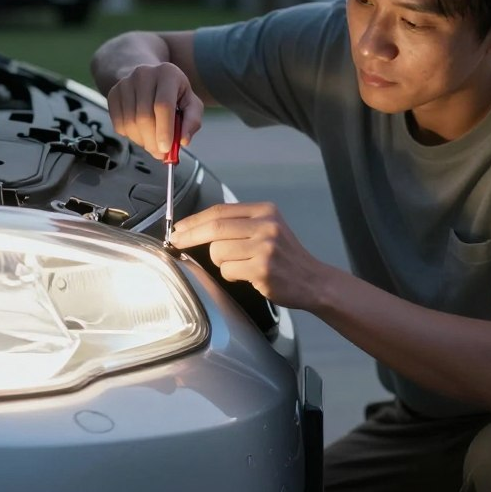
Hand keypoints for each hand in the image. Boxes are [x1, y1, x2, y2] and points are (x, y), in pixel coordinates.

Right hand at [106, 62, 203, 159]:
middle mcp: (144, 75)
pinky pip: (118, 124)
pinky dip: (130, 136)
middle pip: (144, 117)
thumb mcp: (191, 102)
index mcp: (167, 74)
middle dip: (152, 141)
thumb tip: (183, 140)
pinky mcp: (113, 93)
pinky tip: (140, 133)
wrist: (149, 77)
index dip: (164, 130)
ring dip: (141, 141)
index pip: (163, 105)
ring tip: (152, 142)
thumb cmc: (173, 92)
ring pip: (130, 123)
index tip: (165, 149)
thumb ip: (192, 121)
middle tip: (160, 153)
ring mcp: (125, 83)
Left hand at [169, 202, 328, 310]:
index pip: (219, 211)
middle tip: (176, 242)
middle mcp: (266, 225)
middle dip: (189, 236)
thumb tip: (197, 227)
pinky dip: (230, 275)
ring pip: (218, 251)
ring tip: (238, 265)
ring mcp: (265, 247)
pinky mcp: (262, 269)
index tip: (178, 228)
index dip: (194, 220)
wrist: (313, 280)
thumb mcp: (268, 228)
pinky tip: (246, 275)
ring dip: (219, 262)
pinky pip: (228, 270)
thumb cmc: (285, 257)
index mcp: (264, 211)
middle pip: (215, 227)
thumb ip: (239, 224)